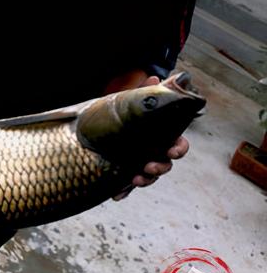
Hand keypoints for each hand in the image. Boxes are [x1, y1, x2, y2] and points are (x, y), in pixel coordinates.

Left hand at [110, 74, 189, 199]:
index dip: (178, 149)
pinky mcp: (124, 174)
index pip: (178, 144)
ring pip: (149, 177)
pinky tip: (117, 195)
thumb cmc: (119, 115)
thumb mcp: (129, 102)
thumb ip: (143, 93)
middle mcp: (153, 152)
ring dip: (145, 179)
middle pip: (166, 165)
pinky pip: (127, 187)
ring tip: (135, 177)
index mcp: (160, 137)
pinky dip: (123, 191)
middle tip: (149, 165)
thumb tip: (155, 77)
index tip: (171, 150)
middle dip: (160, 167)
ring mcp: (140, 165)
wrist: (93, 128)